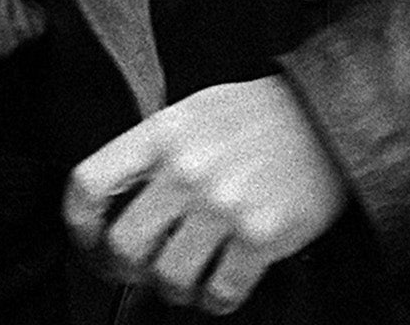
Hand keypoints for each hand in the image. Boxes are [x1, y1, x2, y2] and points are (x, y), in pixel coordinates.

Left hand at [64, 76, 350, 314]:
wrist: (330, 118)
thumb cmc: (261, 115)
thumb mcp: (195, 110)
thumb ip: (154, 149)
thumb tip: (116, 200)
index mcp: (163, 133)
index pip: (90, 184)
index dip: (79, 224)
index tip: (90, 238)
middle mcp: (187, 169)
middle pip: (123, 244)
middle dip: (126, 267)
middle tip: (141, 268)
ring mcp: (224, 205)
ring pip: (167, 277)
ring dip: (173, 286)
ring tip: (188, 274)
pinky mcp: (260, 236)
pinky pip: (218, 293)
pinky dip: (215, 297)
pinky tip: (223, 279)